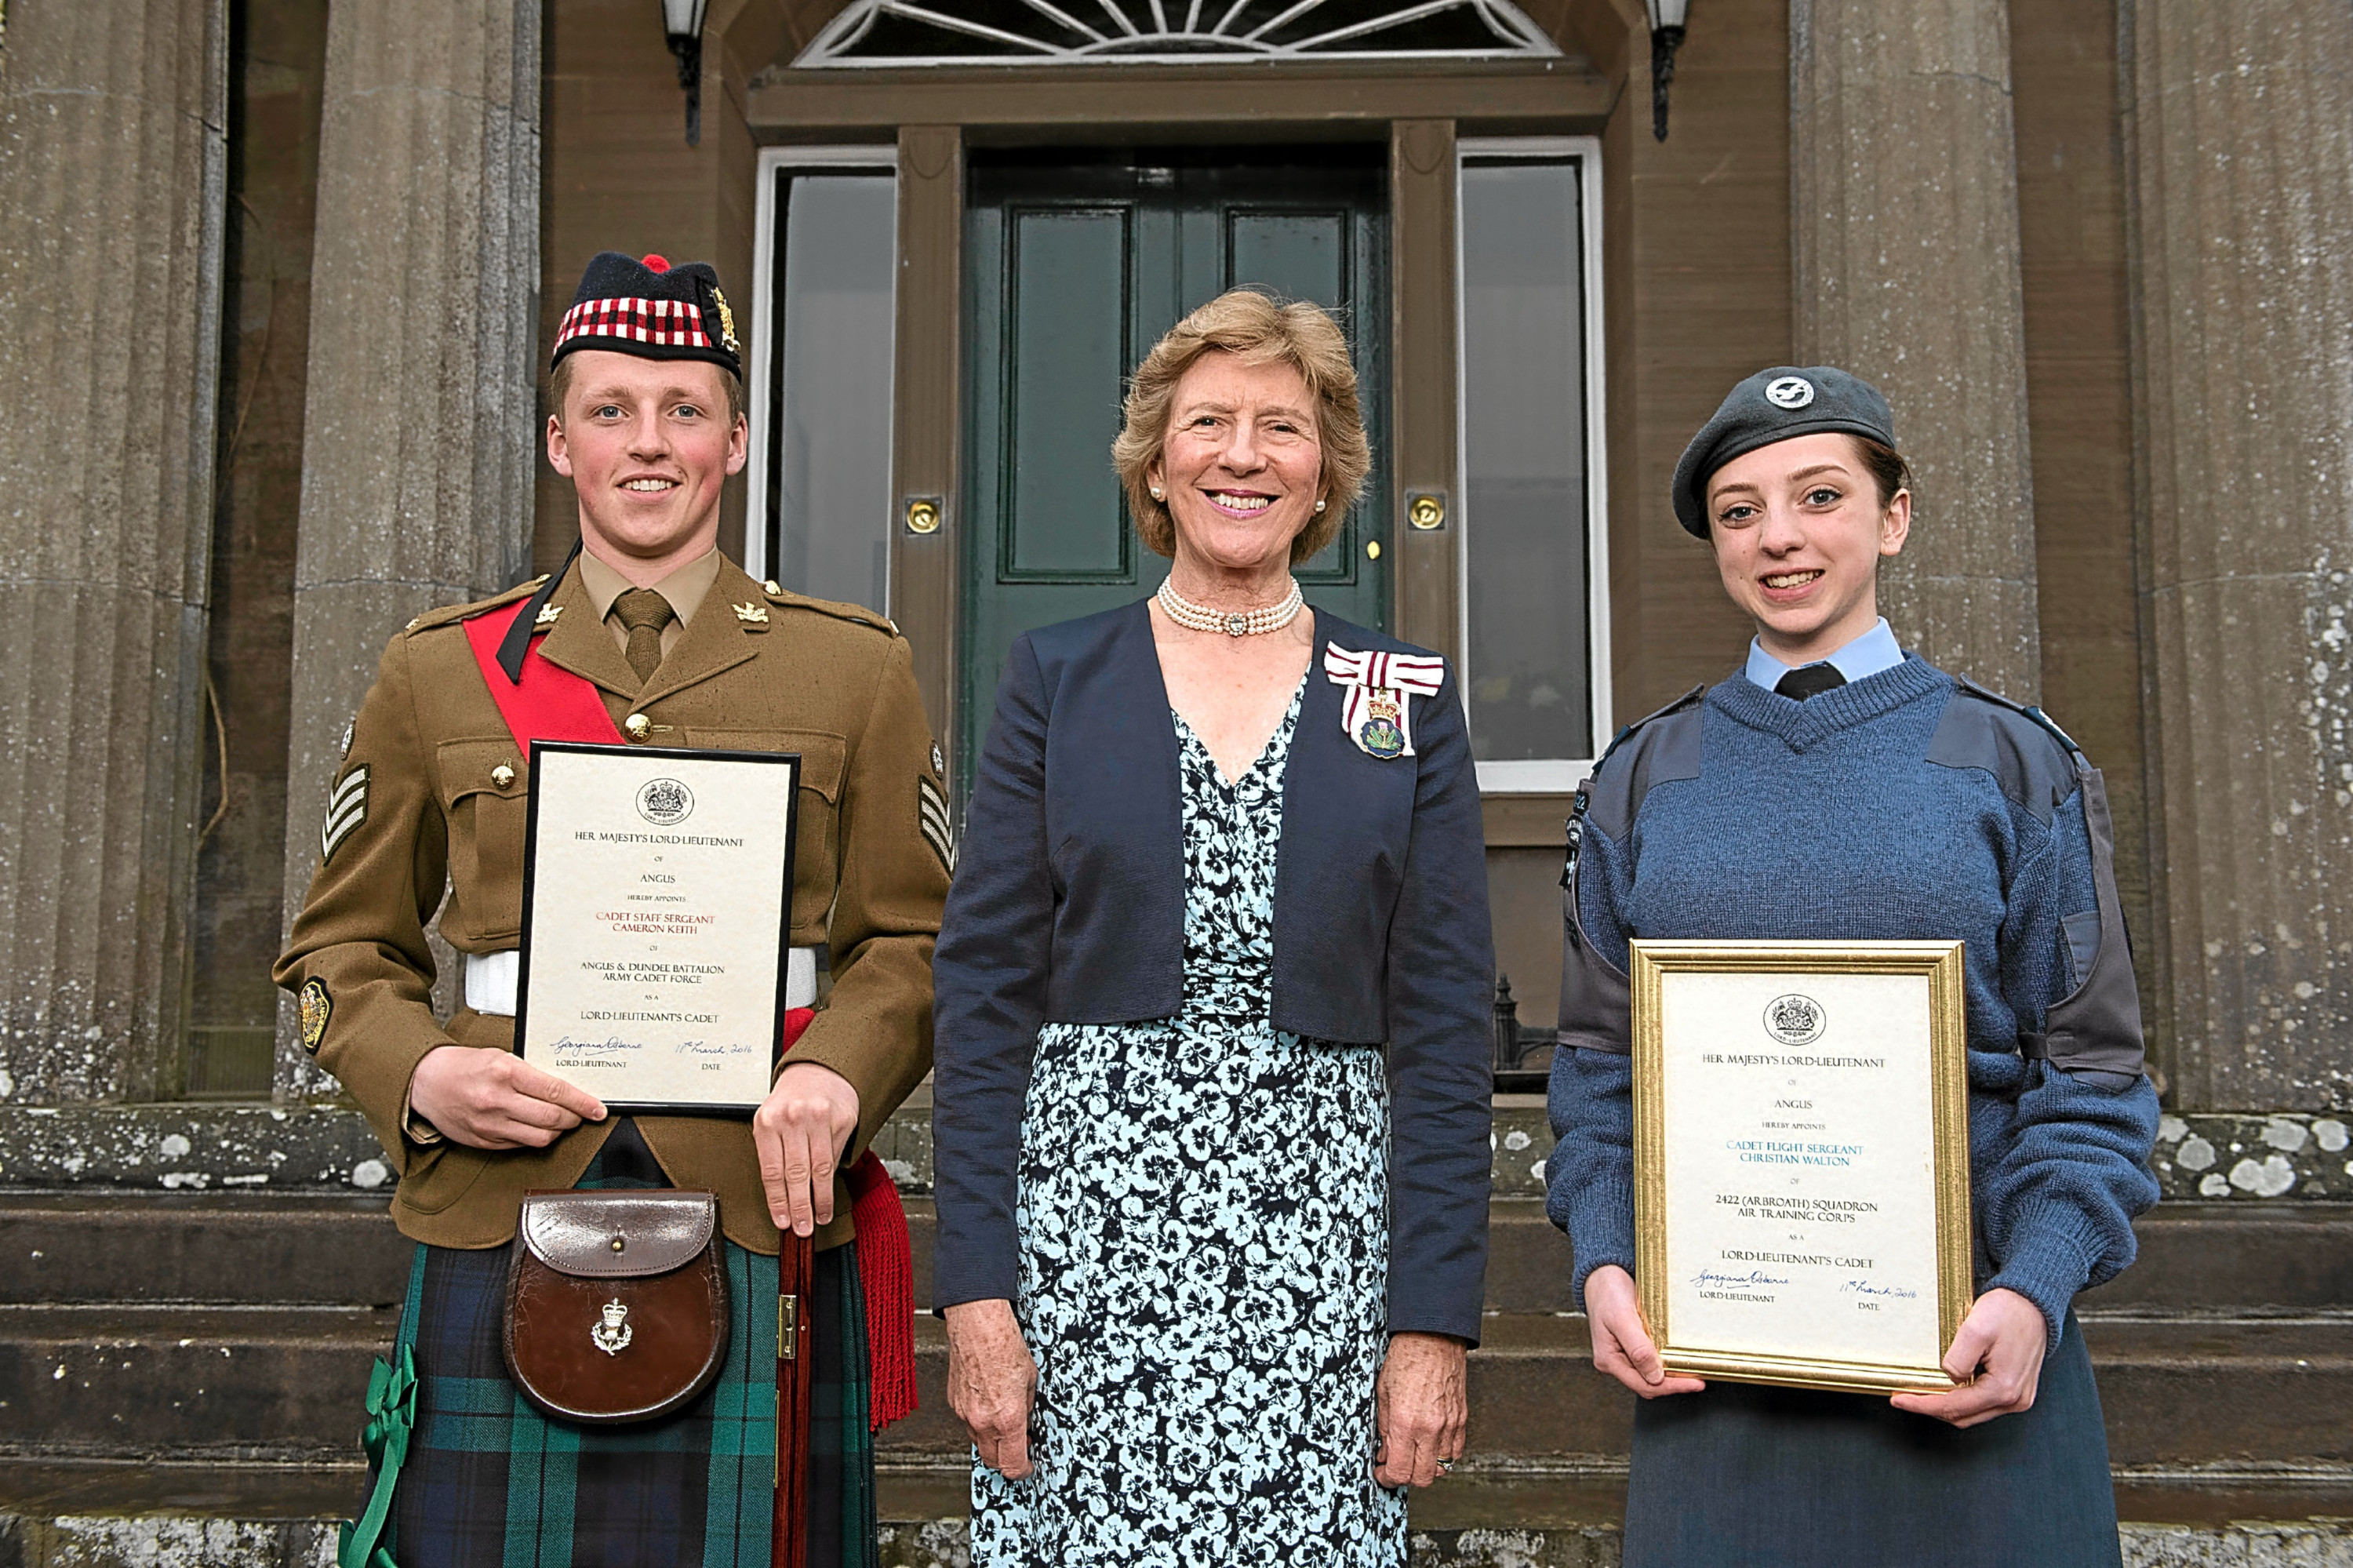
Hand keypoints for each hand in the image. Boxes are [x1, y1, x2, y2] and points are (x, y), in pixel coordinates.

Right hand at [408, 1045, 605, 1148]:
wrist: (425, 1081)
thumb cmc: (464, 1066)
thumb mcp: (500, 1057)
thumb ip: (531, 1074)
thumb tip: (564, 1091)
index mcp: (505, 1072)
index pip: (556, 1091)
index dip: (583, 1103)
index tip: (597, 1109)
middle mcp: (497, 1100)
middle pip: (553, 1118)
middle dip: (574, 1118)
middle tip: (580, 1115)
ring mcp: (489, 1124)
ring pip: (540, 1137)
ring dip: (556, 1131)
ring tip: (558, 1121)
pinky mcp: (483, 1141)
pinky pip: (520, 1145)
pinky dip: (533, 1138)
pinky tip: (534, 1127)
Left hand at [753, 1061, 859, 1235]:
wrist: (818, 1071)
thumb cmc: (791, 1101)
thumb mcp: (772, 1121)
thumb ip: (775, 1154)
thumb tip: (782, 1199)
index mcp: (767, 1121)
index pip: (771, 1171)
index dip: (777, 1201)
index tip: (783, 1222)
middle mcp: (792, 1117)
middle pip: (796, 1174)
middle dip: (799, 1207)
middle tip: (802, 1228)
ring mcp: (818, 1117)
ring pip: (819, 1169)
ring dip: (820, 1199)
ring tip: (819, 1217)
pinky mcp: (841, 1119)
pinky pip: (835, 1157)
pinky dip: (832, 1179)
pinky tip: (828, 1191)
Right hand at [945, 1298, 1037, 1478]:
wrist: (977, 1326)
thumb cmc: (1005, 1345)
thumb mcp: (1031, 1380)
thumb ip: (1027, 1407)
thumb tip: (1026, 1422)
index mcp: (1007, 1418)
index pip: (1012, 1465)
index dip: (1023, 1471)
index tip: (1028, 1467)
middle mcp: (983, 1421)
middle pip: (993, 1461)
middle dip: (1007, 1460)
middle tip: (1020, 1447)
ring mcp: (965, 1414)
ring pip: (978, 1442)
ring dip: (992, 1441)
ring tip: (1005, 1422)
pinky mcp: (954, 1402)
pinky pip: (967, 1423)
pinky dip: (979, 1422)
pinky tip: (989, 1403)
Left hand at [1374, 1331, 1467, 1487]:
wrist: (1433, 1336)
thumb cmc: (1406, 1359)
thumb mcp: (1383, 1393)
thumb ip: (1385, 1428)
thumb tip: (1385, 1453)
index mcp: (1406, 1422)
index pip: (1400, 1471)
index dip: (1388, 1478)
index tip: (1382, 1473)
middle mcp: (1430, 1428)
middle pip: (1423, 1478)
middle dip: (1406, 1478)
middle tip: (1395, 1466)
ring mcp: (1450, 1425)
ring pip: (1441, 1468)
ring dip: (1425, 1467)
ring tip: (1413, 1453)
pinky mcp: (1462, 1419)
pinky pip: (1455, 1452)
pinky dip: (1443, 1455)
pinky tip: (1430, 1444)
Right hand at [1584, 1265, 1705, 1398]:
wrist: (1603, 1275)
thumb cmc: (1608, 1293)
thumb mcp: (1623, 1319)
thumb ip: (1638, 1349)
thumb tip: (1655, 1377)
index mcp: (1608, 1360)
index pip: (1643, 1385)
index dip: (1671, 1387)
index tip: (1696, 1383)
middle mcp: (1615, 1361)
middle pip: (1648, 1384)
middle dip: (1673, 1384)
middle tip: (1698, 1379)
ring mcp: (1622, 1354)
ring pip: (1650, 1375)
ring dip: (1671, 1375)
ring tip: (1692, 1370)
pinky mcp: (1631, 1346)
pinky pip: (1650, 1360)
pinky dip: (1665, 1362)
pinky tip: (1678, 1358)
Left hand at [1889, 1287, 2047, 1427]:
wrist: (2033, 1303)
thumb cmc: (2009, 1312)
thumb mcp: (1976, 1329)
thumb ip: (1958, 1359)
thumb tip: (1948, 1378)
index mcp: (2004, 1389)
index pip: (1954, 1408)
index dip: (1922, 1405)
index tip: (1898, 1400)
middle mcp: (2014, 1400)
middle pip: (1963, 1416)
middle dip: (1932, 1408)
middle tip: (1905, 1396)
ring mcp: (2018, 1398)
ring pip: (1973, 1413)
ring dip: (1947, 1405)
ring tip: (1922, 1390)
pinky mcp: (2017, 1391)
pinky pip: (1984, 1404)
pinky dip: (1963, 1399)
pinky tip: (1947, 1386)